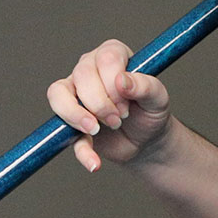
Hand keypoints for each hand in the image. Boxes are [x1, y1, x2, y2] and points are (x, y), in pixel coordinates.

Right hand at [46, 39, 172, 171]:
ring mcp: (75, 93)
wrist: (146, 141)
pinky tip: (94, 162)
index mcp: (113, 55)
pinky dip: (79, 149)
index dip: (114, 83)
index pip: (105, 58)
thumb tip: (122, 80)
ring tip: (96, 130)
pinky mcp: (69, 119)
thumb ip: (145, 86)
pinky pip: (61, 130)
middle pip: (81, 75)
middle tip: (119, 119)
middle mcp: (89, 68)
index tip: (127, 104)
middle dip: (100, 103)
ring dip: (77, 116)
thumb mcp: (158, 99)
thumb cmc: (151, 112)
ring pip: (58, 94)